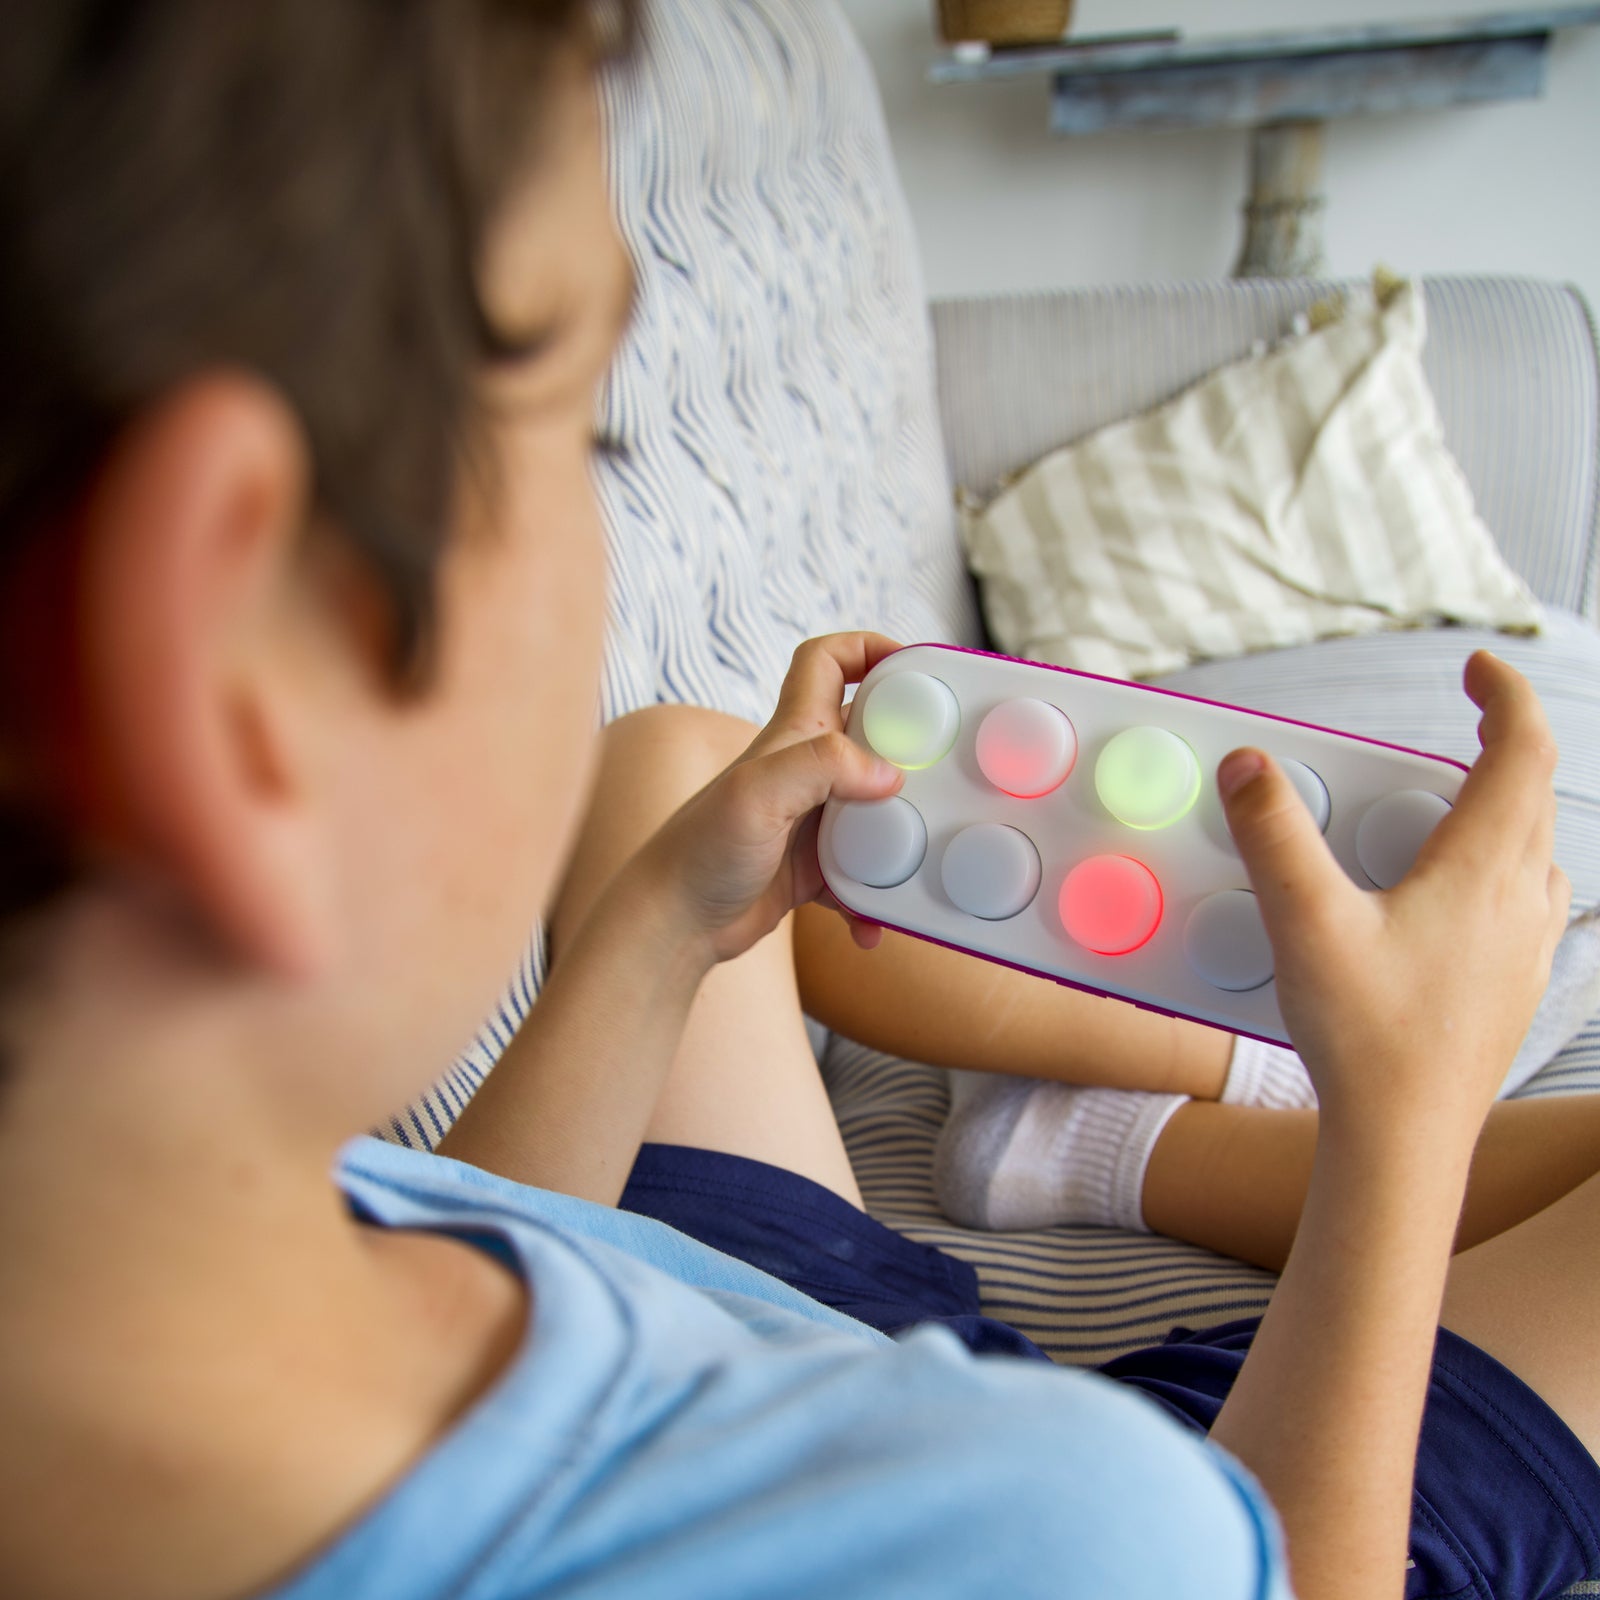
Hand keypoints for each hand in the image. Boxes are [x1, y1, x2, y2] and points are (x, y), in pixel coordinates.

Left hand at [640, 633, 905, 966]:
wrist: (673, 924)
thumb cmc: (699, 852)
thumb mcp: (757, 795)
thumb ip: (821, 767)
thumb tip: (888, 774)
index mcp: (792, 736)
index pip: (826, 661)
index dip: (867, 649)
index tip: (912, 669)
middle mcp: (804, 770)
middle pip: (871, 734)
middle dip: (911, 748)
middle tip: (945, 773)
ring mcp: (811, 819)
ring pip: (877, 809)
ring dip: (902, 835)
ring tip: (919, 859)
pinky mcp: (813, 866)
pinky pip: (862, 874)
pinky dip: (872, 899)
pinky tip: (870, 925)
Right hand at [1218, 649, 1569, 1136]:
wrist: (1406, 1142)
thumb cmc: (1366, 1038)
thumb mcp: (1305, 924)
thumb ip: (1274, 836)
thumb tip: (1249, 763)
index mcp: (1480, 870)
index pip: (1522, 751)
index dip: (1506, 695)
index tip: (1477, 665)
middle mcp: (1520, 902)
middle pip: (1534, 795)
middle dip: (1503, 743)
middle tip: (1462, 720)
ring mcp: (1525, 948)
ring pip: (1538, 850)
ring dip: (1509, 807)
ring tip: (1454, 804)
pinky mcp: (1514, 987)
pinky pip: (1529, 901)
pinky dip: (1504, 867)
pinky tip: (1456, 896)